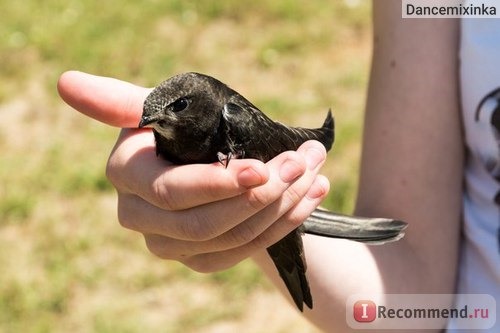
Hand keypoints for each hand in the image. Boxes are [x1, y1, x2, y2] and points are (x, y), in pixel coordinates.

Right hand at [57, 71, 329, 271]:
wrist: (200, 162)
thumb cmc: (179, 128)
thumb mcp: (157, 108)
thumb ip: (120, 100)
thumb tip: (65, 81)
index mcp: (128, 174)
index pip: (173, 191)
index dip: (218, 184)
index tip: (263, 168)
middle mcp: (139, 217)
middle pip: (205, 223)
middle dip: (263, 194)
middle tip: (305, 161)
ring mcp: (169, 245)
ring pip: (230, 239)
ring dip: (282, 205)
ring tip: (315, 172)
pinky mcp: (198, 260)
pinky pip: (243, 251)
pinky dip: (283, 224)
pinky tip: (310, 197)